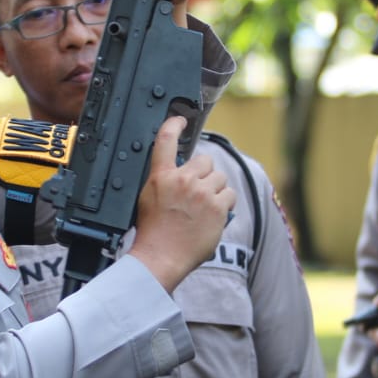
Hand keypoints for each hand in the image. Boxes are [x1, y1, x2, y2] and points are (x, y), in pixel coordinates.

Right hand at [128, 116, 235, 291]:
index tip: (180, 119)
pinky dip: (226, 204)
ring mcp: (201, 194)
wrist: (160, 258)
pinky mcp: (217, 208)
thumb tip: (183, 172)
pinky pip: (230, 195)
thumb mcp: (148, 198)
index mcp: (161, 177)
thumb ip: (164, 180)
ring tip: (205, 208)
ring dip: (216, 190)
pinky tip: (214, 216)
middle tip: (198, 192)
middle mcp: (182, 181)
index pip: (166, 140)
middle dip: (205, 173)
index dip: (174, 125)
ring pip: (220, 178)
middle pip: (205, 160)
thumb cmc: (153, 233)